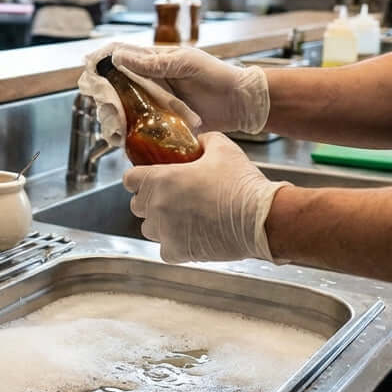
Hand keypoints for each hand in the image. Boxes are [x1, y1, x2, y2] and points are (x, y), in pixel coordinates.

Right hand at [111, 44, 269, 133]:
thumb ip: (154, 63)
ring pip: (120, 108)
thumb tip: (119, 57)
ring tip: (113, 123)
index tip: (87, 67)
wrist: (240, 103)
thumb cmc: (217, 76)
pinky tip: (120, 137)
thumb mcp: (186, 63)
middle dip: (103, 94)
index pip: (119, 55)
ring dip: (112, 115)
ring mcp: (153, 102)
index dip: (100, 60)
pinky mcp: (159, 123)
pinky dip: (125, 132)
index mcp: (153, 61)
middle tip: (103, 103)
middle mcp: (148, 81)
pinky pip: (136, 127)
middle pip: (113, 85)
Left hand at [123, 132, 289, 263]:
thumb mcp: (223, 148)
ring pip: (149, 228)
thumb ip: (204, 140)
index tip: (148, 179)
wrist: (262, 219)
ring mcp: (165, 231)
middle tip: (171, 197)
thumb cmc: (241, 184)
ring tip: (183, 217)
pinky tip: (190, 236)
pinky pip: (165, 249)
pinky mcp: (178, 252)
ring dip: (160, 223)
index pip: (129, 179)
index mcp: (160, 179)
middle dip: (150, 200)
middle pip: (137, 205)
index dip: (139, 178)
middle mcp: (157, 206)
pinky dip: (174, 244)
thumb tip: (199, 140)